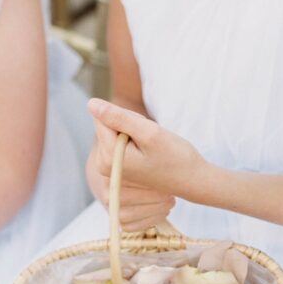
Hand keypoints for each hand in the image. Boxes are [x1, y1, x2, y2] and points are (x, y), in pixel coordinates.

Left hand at [87, 99, 205, 231]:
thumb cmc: (175, 156)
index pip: (102, 117)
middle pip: (106, 124)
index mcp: (108, 157)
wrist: (191, 179)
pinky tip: (147, 152)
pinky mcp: (116, 166)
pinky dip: (133, 140)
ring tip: (150, 147)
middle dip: (128, 124)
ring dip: (132, 132)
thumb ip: (118, 117)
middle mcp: (103, 164)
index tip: (143, 131)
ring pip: (113, 131)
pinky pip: (118, 140)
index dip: (126, 117)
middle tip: (150, 140)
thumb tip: (91, 104)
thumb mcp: (149, 132)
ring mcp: (108, 167)